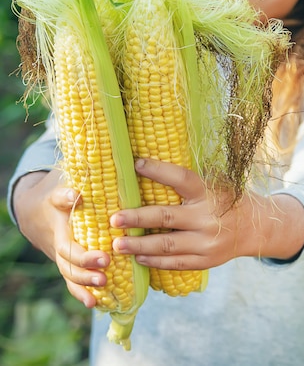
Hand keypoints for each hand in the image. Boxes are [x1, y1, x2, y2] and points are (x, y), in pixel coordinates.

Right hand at [13, 170, 108, 307]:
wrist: (35, 213)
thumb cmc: (61, 191)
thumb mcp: (68, 177)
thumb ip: (84, 172)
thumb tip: (103, 162)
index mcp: (57, 204)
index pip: (59, 198)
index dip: (67, 197)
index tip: (75, 196)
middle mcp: (57, 232)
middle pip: (66, 247)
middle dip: (85, 256)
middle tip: (105, 258)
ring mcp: (60, 251)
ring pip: (68, 269)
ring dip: (84, 278)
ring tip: (102, 282)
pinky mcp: (65, 264)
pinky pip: (71, 281)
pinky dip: (81, 293)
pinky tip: (95, 304)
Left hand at [111, 158, 303, 269]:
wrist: (254, 226)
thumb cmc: (225, 198)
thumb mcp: (214, 182)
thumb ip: (188, 180)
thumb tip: (148, 166)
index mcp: (208, 192)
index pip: (181, 178)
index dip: (158, 170)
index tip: (135, 164)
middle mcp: (207, 217)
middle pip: (166, 217)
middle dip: (136, 218)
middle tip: (113, 219)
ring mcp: (207, 242)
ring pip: (166, 245)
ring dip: (139, 244)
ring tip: (117, 244)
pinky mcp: (206, 261)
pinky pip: (175, 263)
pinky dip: (154, 261)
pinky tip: (138, 257)